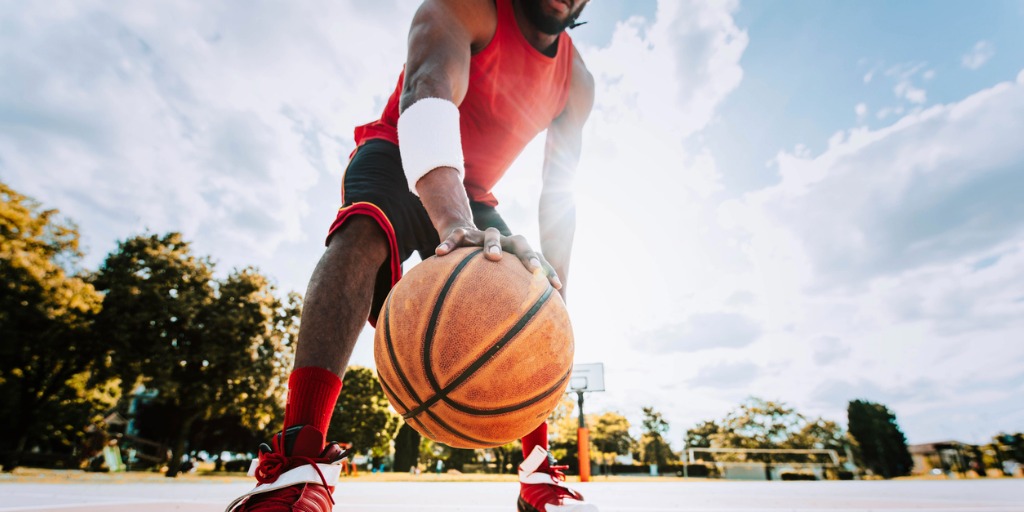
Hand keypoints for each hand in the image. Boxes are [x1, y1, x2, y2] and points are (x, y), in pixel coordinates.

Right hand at [435, 226, 562, 289]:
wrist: (462, 236)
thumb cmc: (483, 269)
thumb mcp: (496, 282)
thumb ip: (507, 300)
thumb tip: (521, 333)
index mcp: (516, 253)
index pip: (537, 259)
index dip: (548, 271)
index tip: (557, 287)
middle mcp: (504, 242)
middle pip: (520, 243)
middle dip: (528, 256)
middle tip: (533, 271)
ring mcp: (483, 235)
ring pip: (491, 235)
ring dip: (493, 244)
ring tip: (492, 256)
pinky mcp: (463, 233)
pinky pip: (456, 236)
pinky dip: (448, 244)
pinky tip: (439, 254)